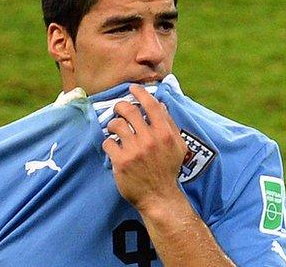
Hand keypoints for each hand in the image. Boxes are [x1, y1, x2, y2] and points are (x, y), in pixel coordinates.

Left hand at [102, 84, 187, 211]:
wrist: (159, 197)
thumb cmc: (167, 170)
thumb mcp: (177, 146)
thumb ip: (169, 125)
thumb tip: (159, 104)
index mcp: (165, 134)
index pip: (151, 105)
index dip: (140, 93)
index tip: (133, 88)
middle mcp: (150, 140)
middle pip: (129, 111)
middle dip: (121, 107)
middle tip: (119, 110)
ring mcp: (135, 150)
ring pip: (116, 125)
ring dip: (113, 125)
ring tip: (114, 130)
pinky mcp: (121, 162)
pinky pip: (108, 142)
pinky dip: (109, 143)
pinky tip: (113, 148)